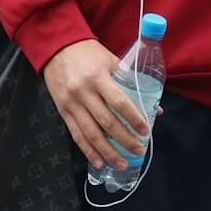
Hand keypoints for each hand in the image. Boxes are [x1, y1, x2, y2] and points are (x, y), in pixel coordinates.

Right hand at [44, 39, 150, 170]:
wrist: (56, 47)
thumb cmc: (89, 53)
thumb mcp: (112, 60)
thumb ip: (131, 82)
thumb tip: (153, 106)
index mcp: (99, 77)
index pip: (119, 102)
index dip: (133, 118)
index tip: (145, 130)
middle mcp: (84, 92)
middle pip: (106, 122)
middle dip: (124, 139)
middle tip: (138, 151)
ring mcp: (71, 103)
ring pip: (91, 133)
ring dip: (107, 151)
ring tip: (121, 163)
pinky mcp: (62, 111)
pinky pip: (76, 134)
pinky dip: (88, 150)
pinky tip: (98, 162)